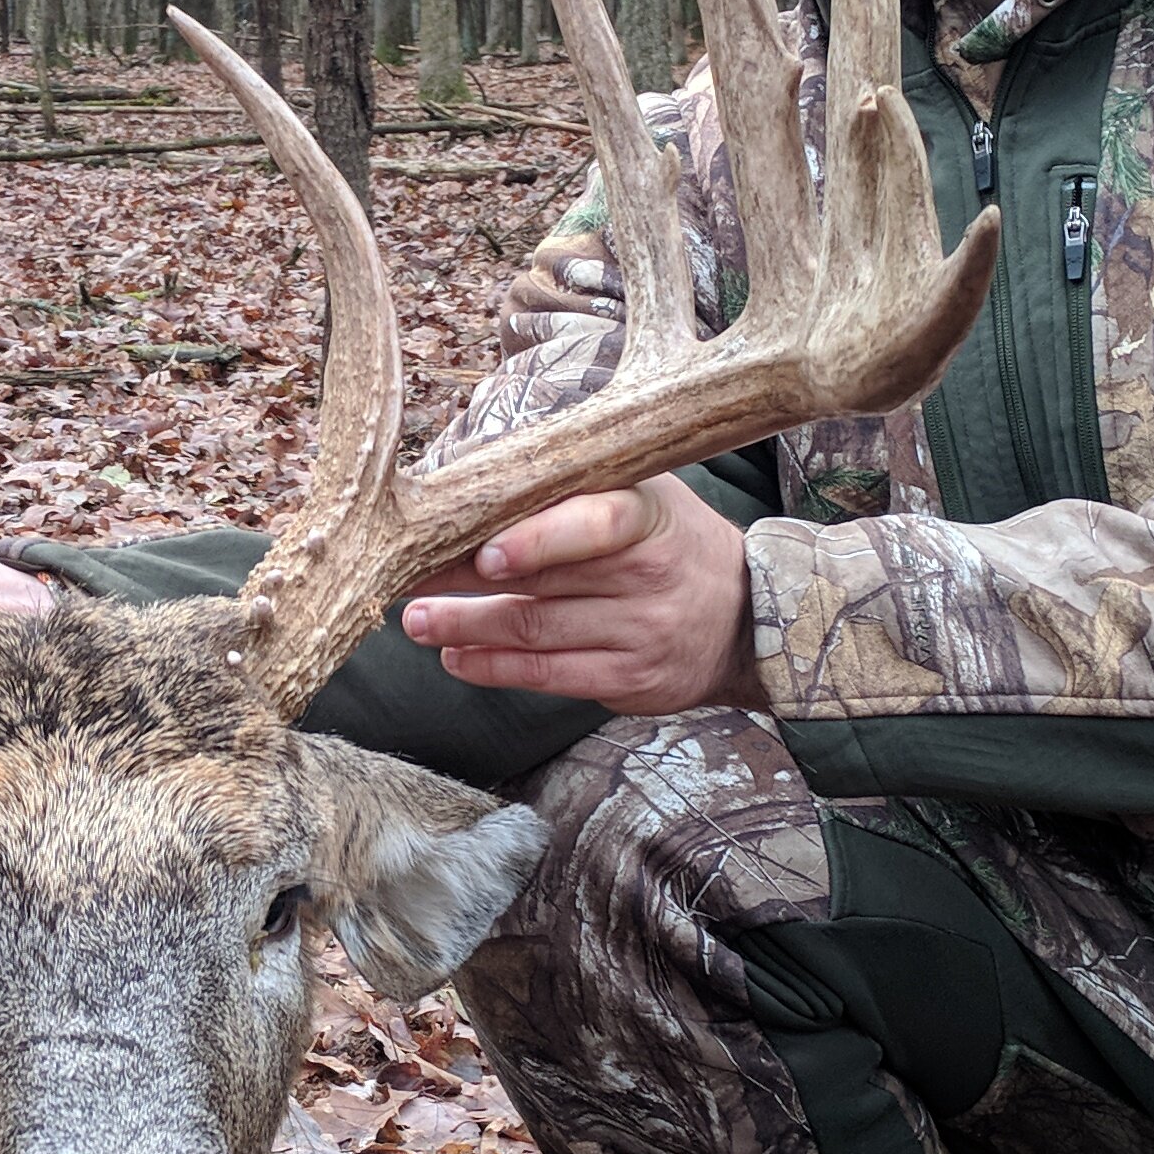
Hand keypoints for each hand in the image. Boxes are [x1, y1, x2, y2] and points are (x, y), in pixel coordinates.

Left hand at [397, 479, 761, 716]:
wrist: (747, 616)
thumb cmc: (671, 541)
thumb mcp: (646, 493)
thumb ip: (578, 485)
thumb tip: (479, 472)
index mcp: (650, 518)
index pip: (596, 524)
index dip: (538, 540)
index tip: (484, 552)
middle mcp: (650, 578)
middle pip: (543, 582)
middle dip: (463, 582)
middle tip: (406, 579)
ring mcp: (641, 635)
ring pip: (536, 634)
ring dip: (465, 628)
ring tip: (416, 621)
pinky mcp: (630, 681)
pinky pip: (549, 678)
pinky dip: (495, 668)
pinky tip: (458, 657)